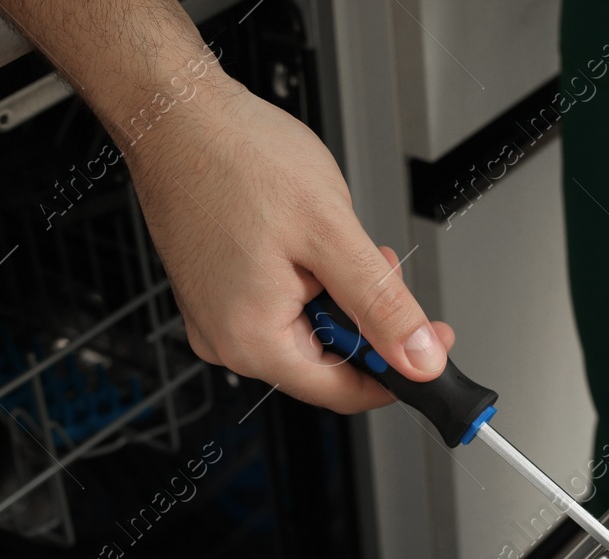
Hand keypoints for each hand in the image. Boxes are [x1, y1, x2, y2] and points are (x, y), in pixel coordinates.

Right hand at [124, 81, 453, 412]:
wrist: (178, 114)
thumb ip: (382, 306)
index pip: (343, 393)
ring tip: (338, 241)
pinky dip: (308, 283)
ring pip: (305, 332)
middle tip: (384, 266)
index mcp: (251, 341)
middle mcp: (226, 340)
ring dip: (338, 297)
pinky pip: (278, 308)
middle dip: (366, 321)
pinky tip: (308, 243)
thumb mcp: (332, 235)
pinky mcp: (213, 294)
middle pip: (325, 362)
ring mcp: (215, 318)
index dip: (396, 374)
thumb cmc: (237, 158)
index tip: (431, 349)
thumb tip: (420, 359)